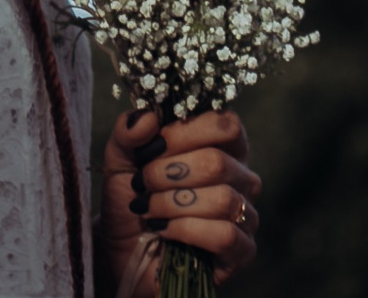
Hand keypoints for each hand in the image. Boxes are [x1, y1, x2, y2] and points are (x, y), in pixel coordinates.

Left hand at [98, 108, 258, 289]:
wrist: (123, 250)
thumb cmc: (134, 198)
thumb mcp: (121, 158)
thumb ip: (128, 131)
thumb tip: (148, 117)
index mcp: (223, 146)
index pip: (225, 124)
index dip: (184, 133)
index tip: (151, 148)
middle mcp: (242, 177)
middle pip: (219, 162)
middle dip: (169, 173)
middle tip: (142, 183)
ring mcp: (246, 215)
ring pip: (224, 199)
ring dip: (173, 204)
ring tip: (148, 209)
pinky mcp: (243, 251)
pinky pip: (226, 235)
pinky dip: (187, 231)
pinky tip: (163, 230)